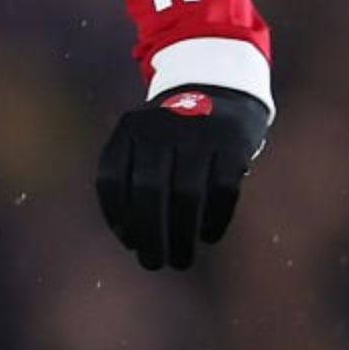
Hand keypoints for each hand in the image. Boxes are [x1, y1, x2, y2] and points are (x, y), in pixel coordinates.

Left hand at [95, 84, 268, 270]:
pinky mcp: (234, 143)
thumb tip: (131, 239)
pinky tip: (207, 236)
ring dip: (182, 236)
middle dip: (151, 234)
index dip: (118, 218)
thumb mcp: (142, 139)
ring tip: (180, 261)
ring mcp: (200, 133)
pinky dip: (214, 219)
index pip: (113, 179)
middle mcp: (162, 128)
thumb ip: (130, 179)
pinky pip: (223, 190)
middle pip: (151, 191)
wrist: (220, 86)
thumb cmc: (173, 134)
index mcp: (130, 128)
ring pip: (187, 195)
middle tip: (153, 263)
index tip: (130, 243)